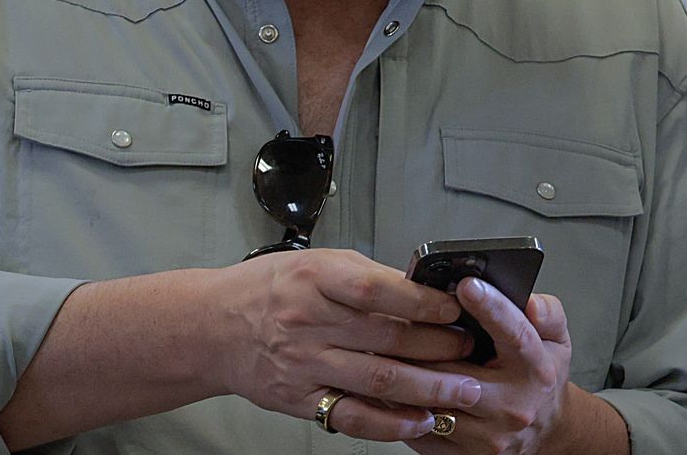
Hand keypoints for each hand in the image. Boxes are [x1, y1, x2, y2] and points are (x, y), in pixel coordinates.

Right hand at [211, 249, 484, 441]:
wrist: (213, 326)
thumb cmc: (268, 289)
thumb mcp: (316, 262)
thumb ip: (365, 277)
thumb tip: (423, 291)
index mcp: (317, 279)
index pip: (378, 289)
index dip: (423, 301)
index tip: (457, 307)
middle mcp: (310, 322)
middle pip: (387, 337)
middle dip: (440, 346)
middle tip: (472, 349)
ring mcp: (306, 364)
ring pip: (378, 380)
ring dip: (428, 388)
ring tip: (464, 390)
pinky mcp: (301, 398)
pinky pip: (353, 416)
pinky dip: (391, 423)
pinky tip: (420, 420)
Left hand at [403, 279, 576, 453]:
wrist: (548, 428)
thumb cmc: (543, 377)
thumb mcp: (557, 337)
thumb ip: (547, 311)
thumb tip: (530, 303)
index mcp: (535, 369)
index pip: (515, 334)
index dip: (490, 308)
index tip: (467, 285)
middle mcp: (513, 406)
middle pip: (457, 373)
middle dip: (424, 345)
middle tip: (398, 318)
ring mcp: (489, 437)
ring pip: (433, 405)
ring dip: (406, 379)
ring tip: (385, 352)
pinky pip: (423, 433)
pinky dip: (403, 410)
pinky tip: (393, 389)